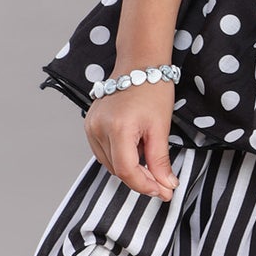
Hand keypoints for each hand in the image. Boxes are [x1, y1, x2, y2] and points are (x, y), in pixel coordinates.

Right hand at [84, 81, 178, 202]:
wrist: (139, 64)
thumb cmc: (152, 89)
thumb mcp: (161, 127)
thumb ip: (160, 160)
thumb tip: (166, 186)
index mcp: (117, 128)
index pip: (126, 171)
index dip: (145, 186)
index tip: (163, 191)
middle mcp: (98, 128)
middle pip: (117, 170)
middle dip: (141, 180)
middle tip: (163, 184)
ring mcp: (90, 126)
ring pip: (109, 164)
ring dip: (130, 169)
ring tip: (151, 162)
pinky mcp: (89, 125)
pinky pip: (104, 152)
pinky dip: (120, 157)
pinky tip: (136, 151)